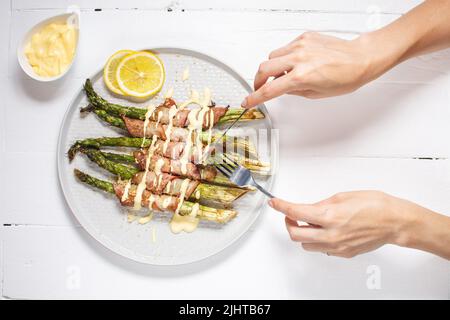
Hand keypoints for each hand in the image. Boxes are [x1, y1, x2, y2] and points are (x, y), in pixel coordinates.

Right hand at [242, 32, 380, 107]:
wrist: (360, 59)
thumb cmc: (346, 77)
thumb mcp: (316, 93)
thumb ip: (293, 91)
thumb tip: (280, 88)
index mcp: (301, 77)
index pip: (269, 90)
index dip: (254, 98)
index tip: (247, 101)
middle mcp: (298, 58)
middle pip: (263, 69)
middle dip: (257, 81)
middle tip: (260, 88)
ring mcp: (301, 45)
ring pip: (272, 56)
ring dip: (271, 68)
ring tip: (282, 75)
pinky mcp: (304, 37)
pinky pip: (285, 48)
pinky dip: (285, 57)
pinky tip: (295, 63)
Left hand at [269, 191, 421, 257]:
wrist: (394, 222)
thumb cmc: (375, 205)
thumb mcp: (342, 196)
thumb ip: (321, 204)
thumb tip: (309, 208)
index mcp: (329, 216)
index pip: (295, 212)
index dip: (281, 206)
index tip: (274, 203)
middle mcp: (330, 234)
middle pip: (295, 234)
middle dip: (289, 223)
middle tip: (291, 215)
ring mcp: (336, 246)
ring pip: (306, 245)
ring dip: (303, 233)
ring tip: (311, 223)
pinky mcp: (343, 253)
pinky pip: (322, 249)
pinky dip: (318, 240)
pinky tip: (326, 231)